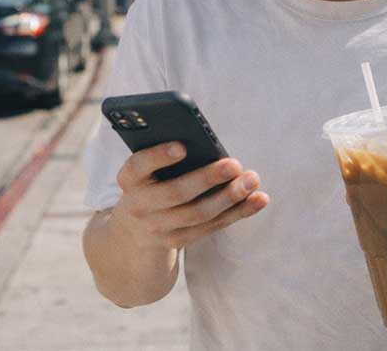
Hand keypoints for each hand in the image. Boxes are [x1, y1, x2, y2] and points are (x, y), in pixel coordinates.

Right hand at [112, 142, 269, 250]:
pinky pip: (211, 227)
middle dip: (207, 178)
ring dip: (229, 197)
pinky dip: (237, 213)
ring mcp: (157, 228)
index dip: (159, 156)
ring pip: (198, 214)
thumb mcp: (145, 171)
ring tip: (252, 180)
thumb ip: (165, 157)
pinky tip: (258, 199)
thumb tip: (207, 145)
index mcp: (128, 179)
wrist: (131, 233)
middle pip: (176, 192)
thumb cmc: (148, 185)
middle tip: (235, 164)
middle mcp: (138, 205)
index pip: (139, 165)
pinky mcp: (177, 241)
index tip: (182, 146)